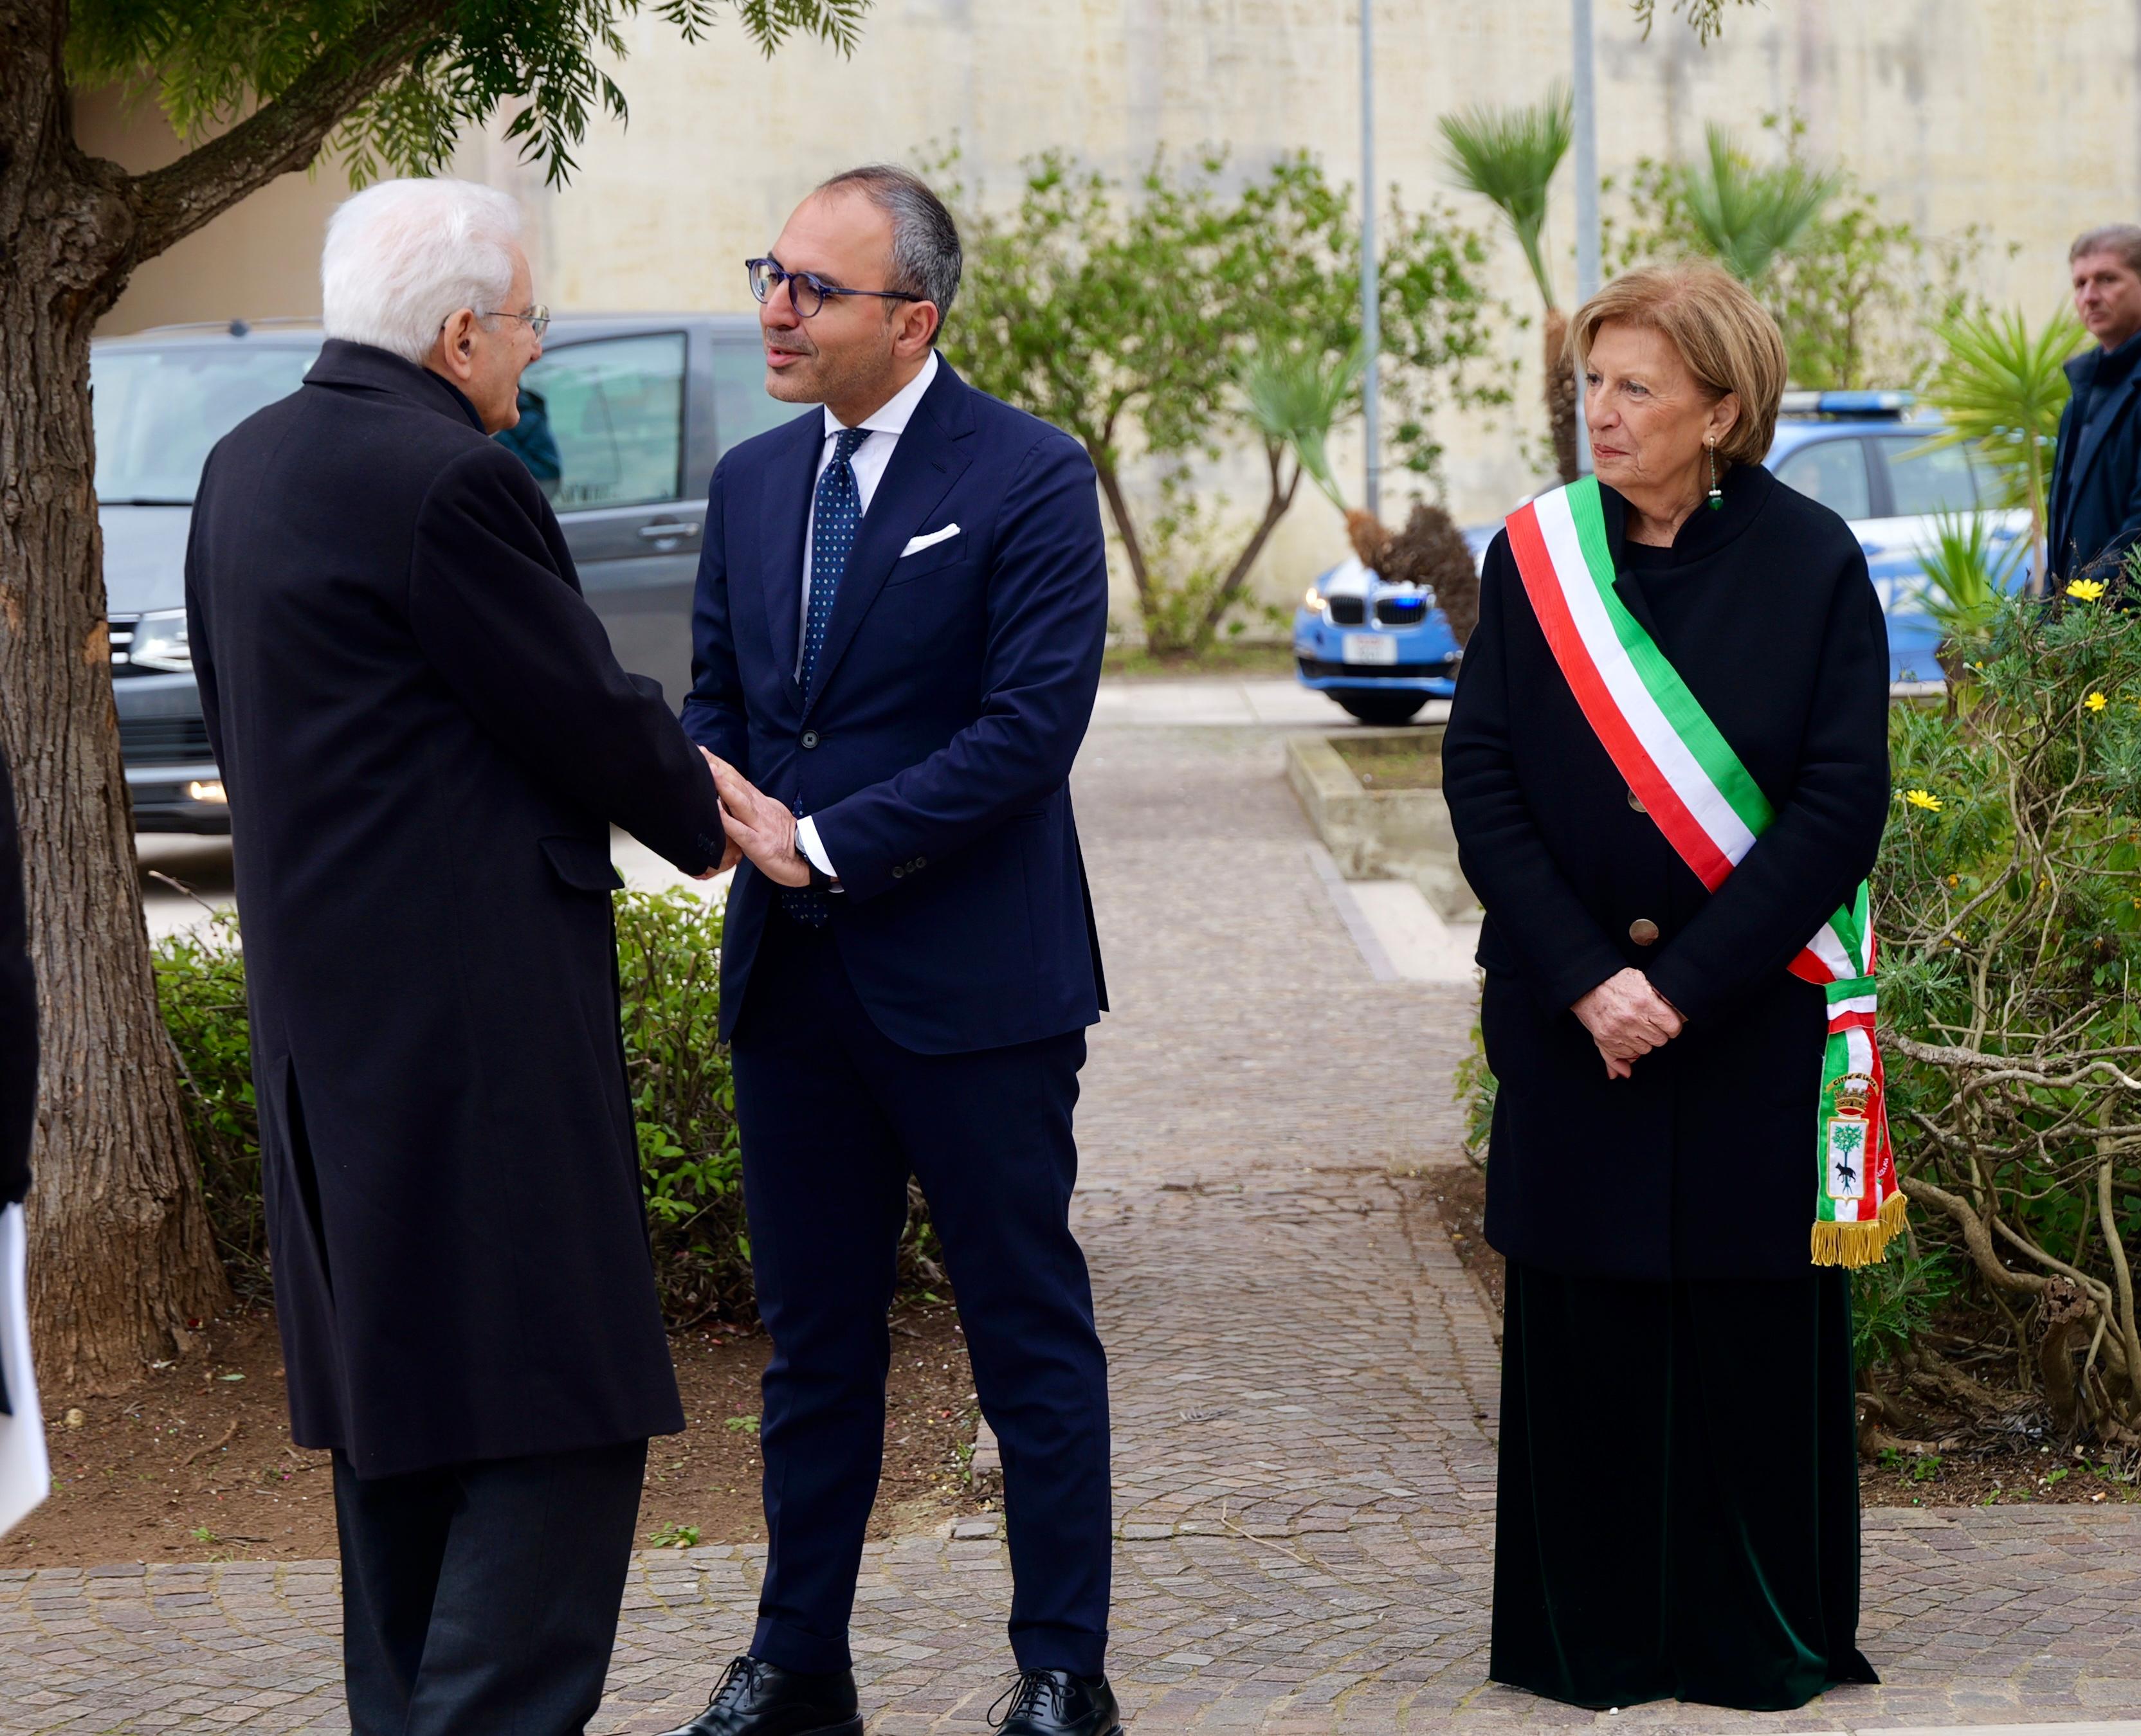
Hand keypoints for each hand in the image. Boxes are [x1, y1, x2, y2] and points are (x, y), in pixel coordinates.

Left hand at [700, 749, 809, 887]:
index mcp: (761, 803)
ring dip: (724, 785)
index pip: (739, 780)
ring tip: (711, 770)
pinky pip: (740, 830)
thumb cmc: (785, 840)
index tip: (706, 752)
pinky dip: (727, 819)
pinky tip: (717, 809)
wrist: (807, 858)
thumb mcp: (769, 816)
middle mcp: (760, 809)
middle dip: (719, 767)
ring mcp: (759, 826)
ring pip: (740, 802)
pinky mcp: (758, 844)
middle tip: (702, 751)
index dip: (723, 765)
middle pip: (737, 784)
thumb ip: (752, 806)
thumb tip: (731, 797)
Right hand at [1571, 968, 1683, 1077]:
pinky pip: (1626, 1055)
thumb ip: (1663, 1000)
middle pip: (1660, 1040)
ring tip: (1633, 1027)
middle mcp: (1631, 1019)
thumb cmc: (1617, 982)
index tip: (1666, 1022)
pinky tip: (1624, 1034)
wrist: (1586, 984)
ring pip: (1645, 1050)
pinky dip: (1627, 1049)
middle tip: (1647, 1022)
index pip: (1673, 1027)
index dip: (1672, 1025)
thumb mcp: (1643, 982)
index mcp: (1644, 1002)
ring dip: (1642, 1042)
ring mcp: (1618, 1031)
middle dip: (1657, 1033)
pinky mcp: (1605, 1040)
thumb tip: (1678, 1023)